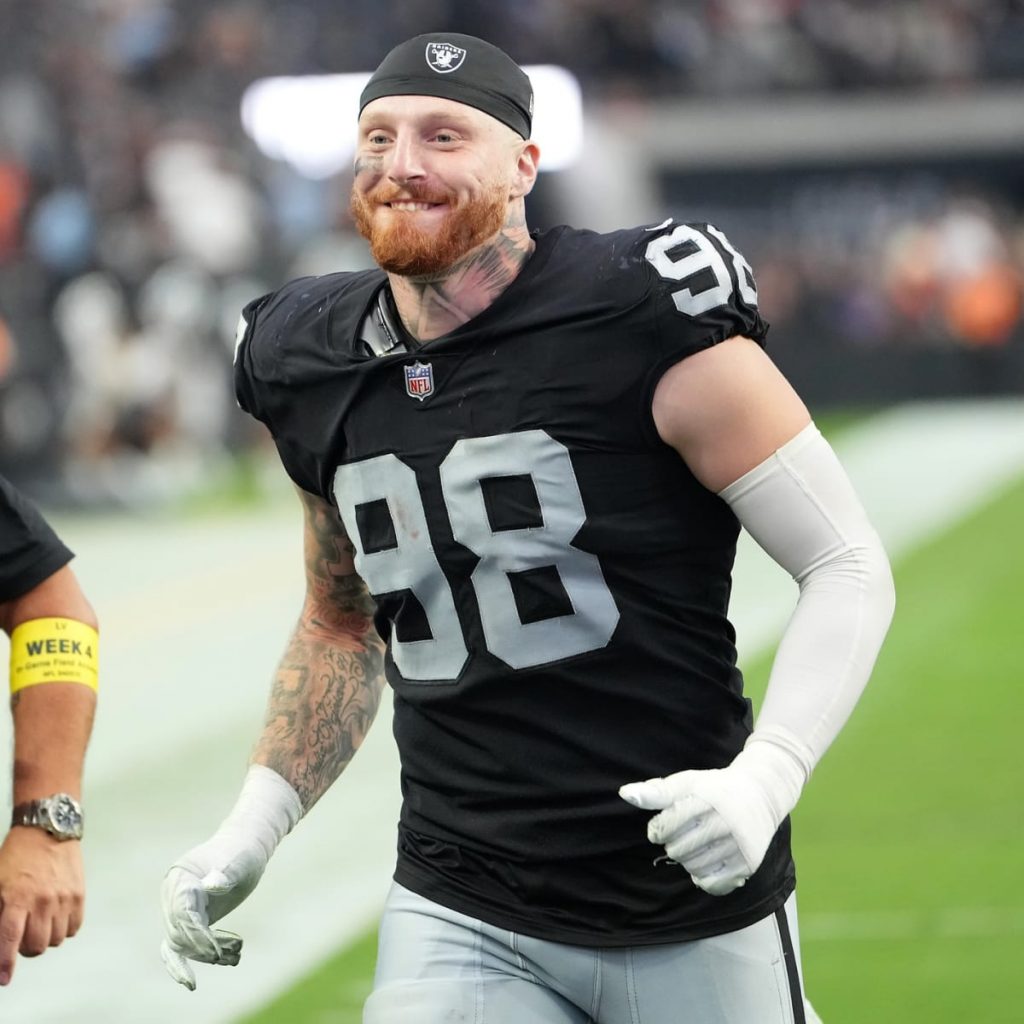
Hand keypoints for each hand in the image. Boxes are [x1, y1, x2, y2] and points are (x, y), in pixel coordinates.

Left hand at [0, 827, 84, 985]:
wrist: (48, 830)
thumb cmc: (17, 857)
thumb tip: (1, 937)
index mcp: (17, 898)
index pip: (9, 941)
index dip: (5, 964)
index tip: (4, 978)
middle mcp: (42, 901)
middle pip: (35, 946)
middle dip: (26, 946)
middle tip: (23, 932)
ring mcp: (63, 898)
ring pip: (55, 940)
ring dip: (46, 937)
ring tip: (40, 921)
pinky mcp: (79, 895)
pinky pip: (73, 928)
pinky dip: (64, 928)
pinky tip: (56, 916)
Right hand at [159, 830, 268, 990]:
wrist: (244, 844)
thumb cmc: (243, 851)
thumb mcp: (239, 861)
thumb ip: (226, 873)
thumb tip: (213, 884)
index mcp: (181, 877)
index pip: (183, 913)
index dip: (198, 934)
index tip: (216, 951)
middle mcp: (173, 893)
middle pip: (179, 932)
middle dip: (203, 947)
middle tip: (231, 952)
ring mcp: (177, 906)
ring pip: (181, 942)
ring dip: (205, 953)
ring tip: (235, 954)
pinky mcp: (187, 917)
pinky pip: (177, 945)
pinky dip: (184, 963)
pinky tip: (192, 982)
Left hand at [619, 740, 803, 895]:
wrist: (762, 792)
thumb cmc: (717, 788)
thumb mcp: (687, 782)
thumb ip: (656, 791)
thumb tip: (624, 794)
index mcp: (706, 800)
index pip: (666, 826)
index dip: (657, 829)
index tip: (662, 826)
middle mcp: (724, 822)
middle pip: (678, 850)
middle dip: (673, 845)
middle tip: (683, 835)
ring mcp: (738, 845)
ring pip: (694, 868)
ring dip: (688, 862)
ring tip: (695, 847)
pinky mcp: (748, 862)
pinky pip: (714, 884)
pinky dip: (704, 878)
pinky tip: (706, 863)